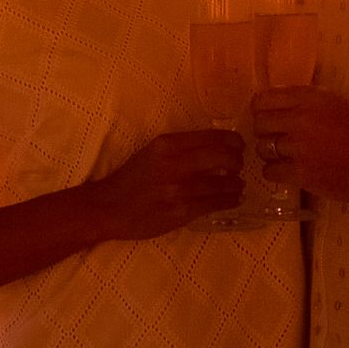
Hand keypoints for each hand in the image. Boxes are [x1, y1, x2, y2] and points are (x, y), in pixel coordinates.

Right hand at [88, 128, 245, 240]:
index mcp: (168, 144)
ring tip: (237, 185)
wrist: (109, 208)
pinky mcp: (183, 210)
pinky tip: (234, 199)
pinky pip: (217, 203)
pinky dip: (231, 200)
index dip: (233, 141)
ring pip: (224, 182)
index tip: (239, 145)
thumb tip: (216, 146)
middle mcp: (176, 163)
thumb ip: (181, 147)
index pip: (213, 136)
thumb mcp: (153, 152)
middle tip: (238, 166)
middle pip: (224, 156)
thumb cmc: (131, 178)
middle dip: (237, 161)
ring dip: (236, 184)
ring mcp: (181, 188)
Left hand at [251, 87, 348, 206]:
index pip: (263, 99)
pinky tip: (288, 171)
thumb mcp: (336, 104)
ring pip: (262, 148)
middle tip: (276, 138)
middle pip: (259, 124)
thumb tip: (282, 106)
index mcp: (308, 98)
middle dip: (264, 132)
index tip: (267, 117)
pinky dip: (276, 172)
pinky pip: (270, 171)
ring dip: (270, 152)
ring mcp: (298, 148)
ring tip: (284, 156)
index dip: (261, 109)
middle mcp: (299, 119)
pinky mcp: (301, 173)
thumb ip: (307, 103)